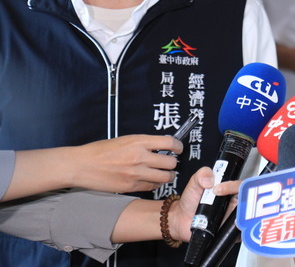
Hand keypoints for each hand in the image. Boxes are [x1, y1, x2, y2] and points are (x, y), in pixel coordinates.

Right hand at [68, 134, 182, 192]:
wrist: (82, 165)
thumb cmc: (100, 151)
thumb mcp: (125, 140)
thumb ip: (143, 144)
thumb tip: (160, 147)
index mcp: (139, 141)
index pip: (169, 143)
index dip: (178, 146)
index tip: (178, 148)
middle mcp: (140, 157)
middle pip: (171, 162)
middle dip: (173, 163)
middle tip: (170, 163)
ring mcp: (136, 173)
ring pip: (165, 177)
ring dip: (168, 175)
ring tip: (166, 174)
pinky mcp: (130, 187)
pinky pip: (152, 187)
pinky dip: (155, 184)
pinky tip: (152, 181)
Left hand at [169, 167, 242, 241]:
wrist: (182, 219)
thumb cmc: (190, 200)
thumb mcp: (194, 183)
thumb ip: (202, 175)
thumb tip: (210, 180)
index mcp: (229, 189)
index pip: (241, 184)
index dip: (234, 185)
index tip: (217, 189)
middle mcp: (234, 202)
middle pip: (248, 200)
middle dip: (244, 201)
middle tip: (230, 204)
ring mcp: (232, 217)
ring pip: (246, 216)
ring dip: (243, 217)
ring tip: (234, 219)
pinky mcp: (228, 231)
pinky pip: (239, 232)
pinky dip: (240, 232)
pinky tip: (235, 230)